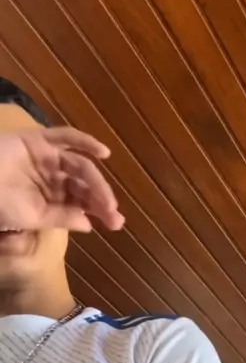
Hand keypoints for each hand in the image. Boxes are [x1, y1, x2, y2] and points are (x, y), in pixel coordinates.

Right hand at [0, 127, 124, 231]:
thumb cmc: (0, 205)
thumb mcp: (33, 217)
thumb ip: (61, 218)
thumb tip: (89, 224)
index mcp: (52, 198)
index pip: (82, 204)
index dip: (99, 212)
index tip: (116, 224)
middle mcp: (53, 178)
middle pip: (84, 186)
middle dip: (101, 200)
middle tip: (114, 214)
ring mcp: (47, 158)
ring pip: (79, 167)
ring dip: (96, 181)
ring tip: (108, 199)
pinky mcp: (38, 140)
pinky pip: (65, 137)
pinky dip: (84, 141)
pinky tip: (103, 153)